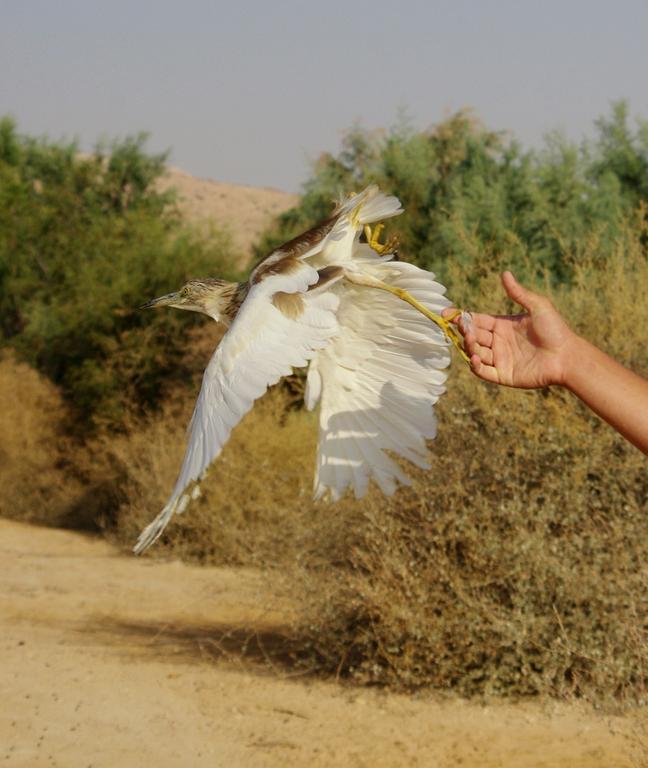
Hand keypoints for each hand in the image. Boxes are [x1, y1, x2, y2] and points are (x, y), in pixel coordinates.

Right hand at [444, 271, 575, 388]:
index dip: (462, 317)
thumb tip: (504, 273)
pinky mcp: (503, 375)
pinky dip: (475, 366)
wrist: (567, 356)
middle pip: (473, 336)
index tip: (448, 313)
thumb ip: (518, 293)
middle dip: (464, 331)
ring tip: (470, 339)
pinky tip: (475, 357)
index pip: (477, 320)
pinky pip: (483, 372)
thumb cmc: (555, 329)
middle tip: (463, 326)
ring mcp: (500, 359)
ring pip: (475, 353)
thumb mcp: (537, 306)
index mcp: (503, 326)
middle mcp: (498, 342)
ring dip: (468, 346)